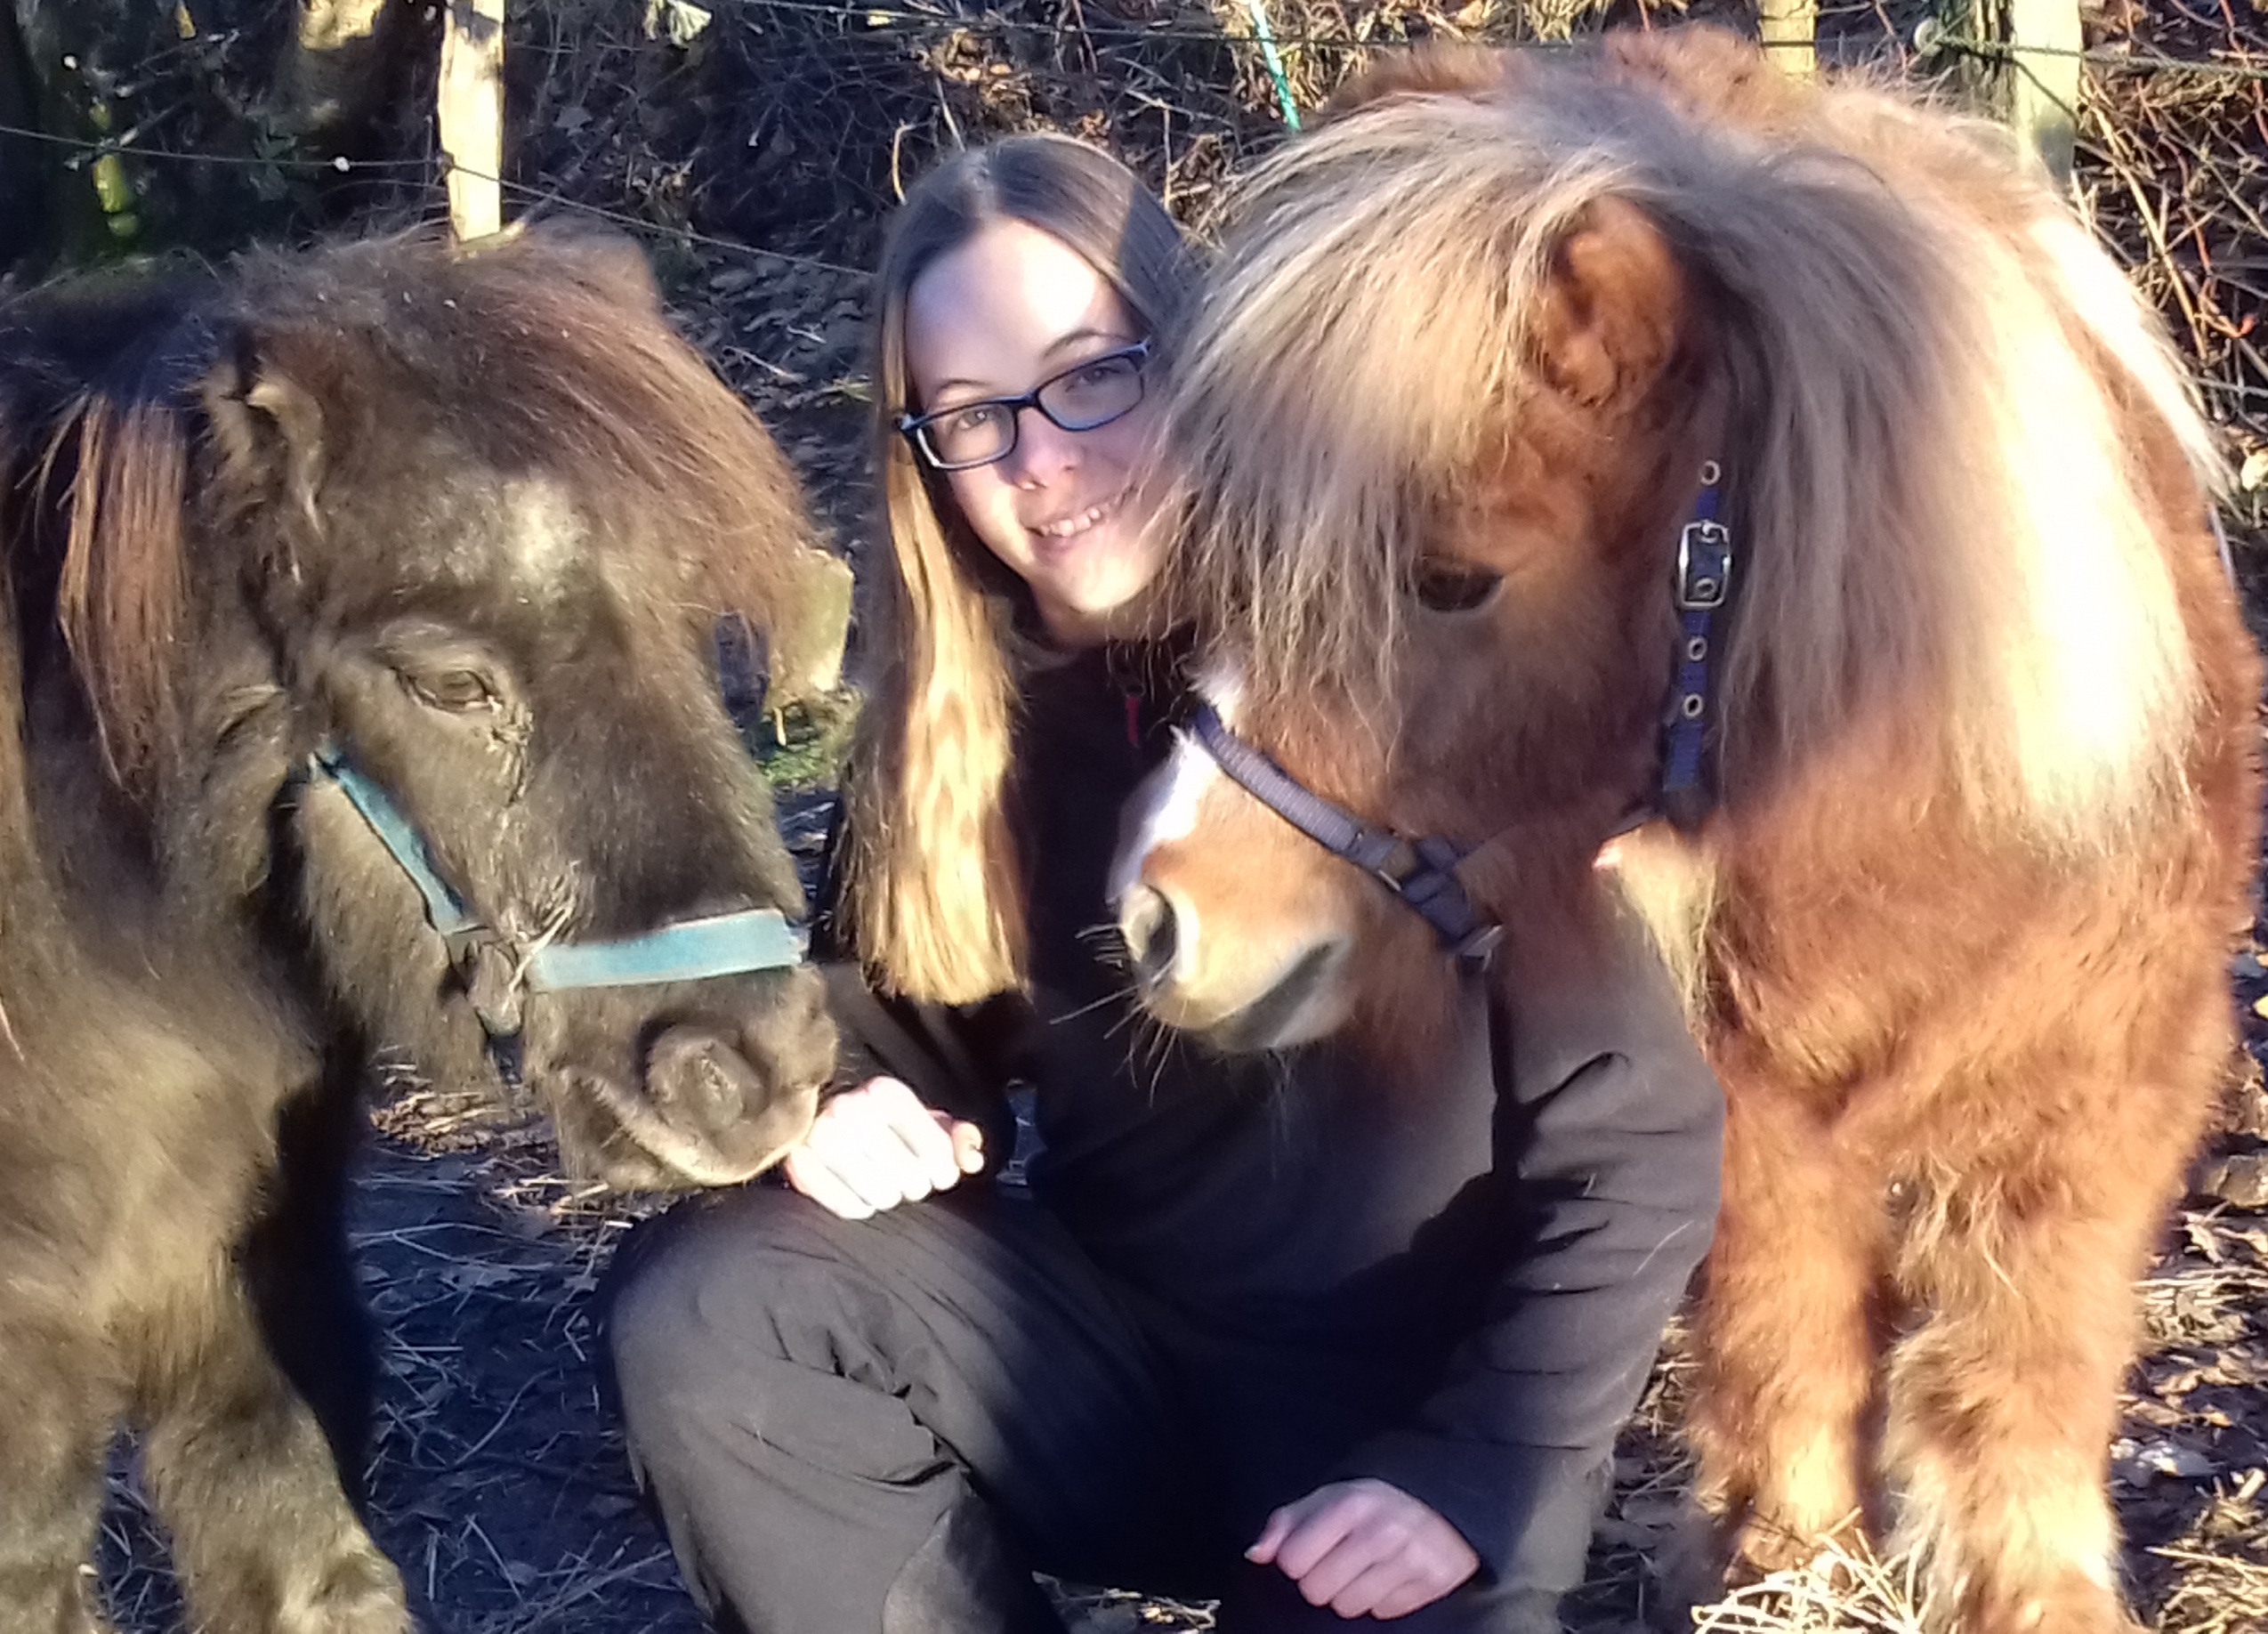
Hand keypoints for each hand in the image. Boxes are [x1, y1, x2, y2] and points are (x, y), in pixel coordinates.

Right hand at [780, 1077, 984, 1218]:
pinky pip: (849, 1207)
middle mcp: (851, 1110)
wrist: (817, 1114)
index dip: (943, 1171)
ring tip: (881, 1181)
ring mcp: (821, 1137)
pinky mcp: (799, 1163)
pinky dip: (860, 1206)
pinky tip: (860, 1191)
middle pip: (910, 1180)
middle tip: (904, 1176)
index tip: (938, 1172)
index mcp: (886, 1093)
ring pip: (881, 1196)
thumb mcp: (923, 1118)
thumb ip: (958, 1136)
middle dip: (914, 1184)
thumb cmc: (881, 1122)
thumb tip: (973, 1160)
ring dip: (887, 1195)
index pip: (935, 1153)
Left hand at [1247, 1479, 1480, 1619]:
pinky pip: (1383, 1612)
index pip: (1293, 1560)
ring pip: (1348, 1607)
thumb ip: (1287, 1523)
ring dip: (1350, 1594)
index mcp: (1350, 1505)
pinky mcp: (1431, 1582)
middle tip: (1340, 1562)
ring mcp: (1410, 1559)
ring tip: (1365, 1568)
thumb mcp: (1329, 1499)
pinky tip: (1389, 1576)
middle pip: (1318, 1590)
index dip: (1295, 1560)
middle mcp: (1382, 1531)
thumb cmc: (1375, 1505)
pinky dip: (1381, 1600)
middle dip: (1322, 1581)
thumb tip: (1256, 1554)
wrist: (1442, 1505)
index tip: (1309, 1551)